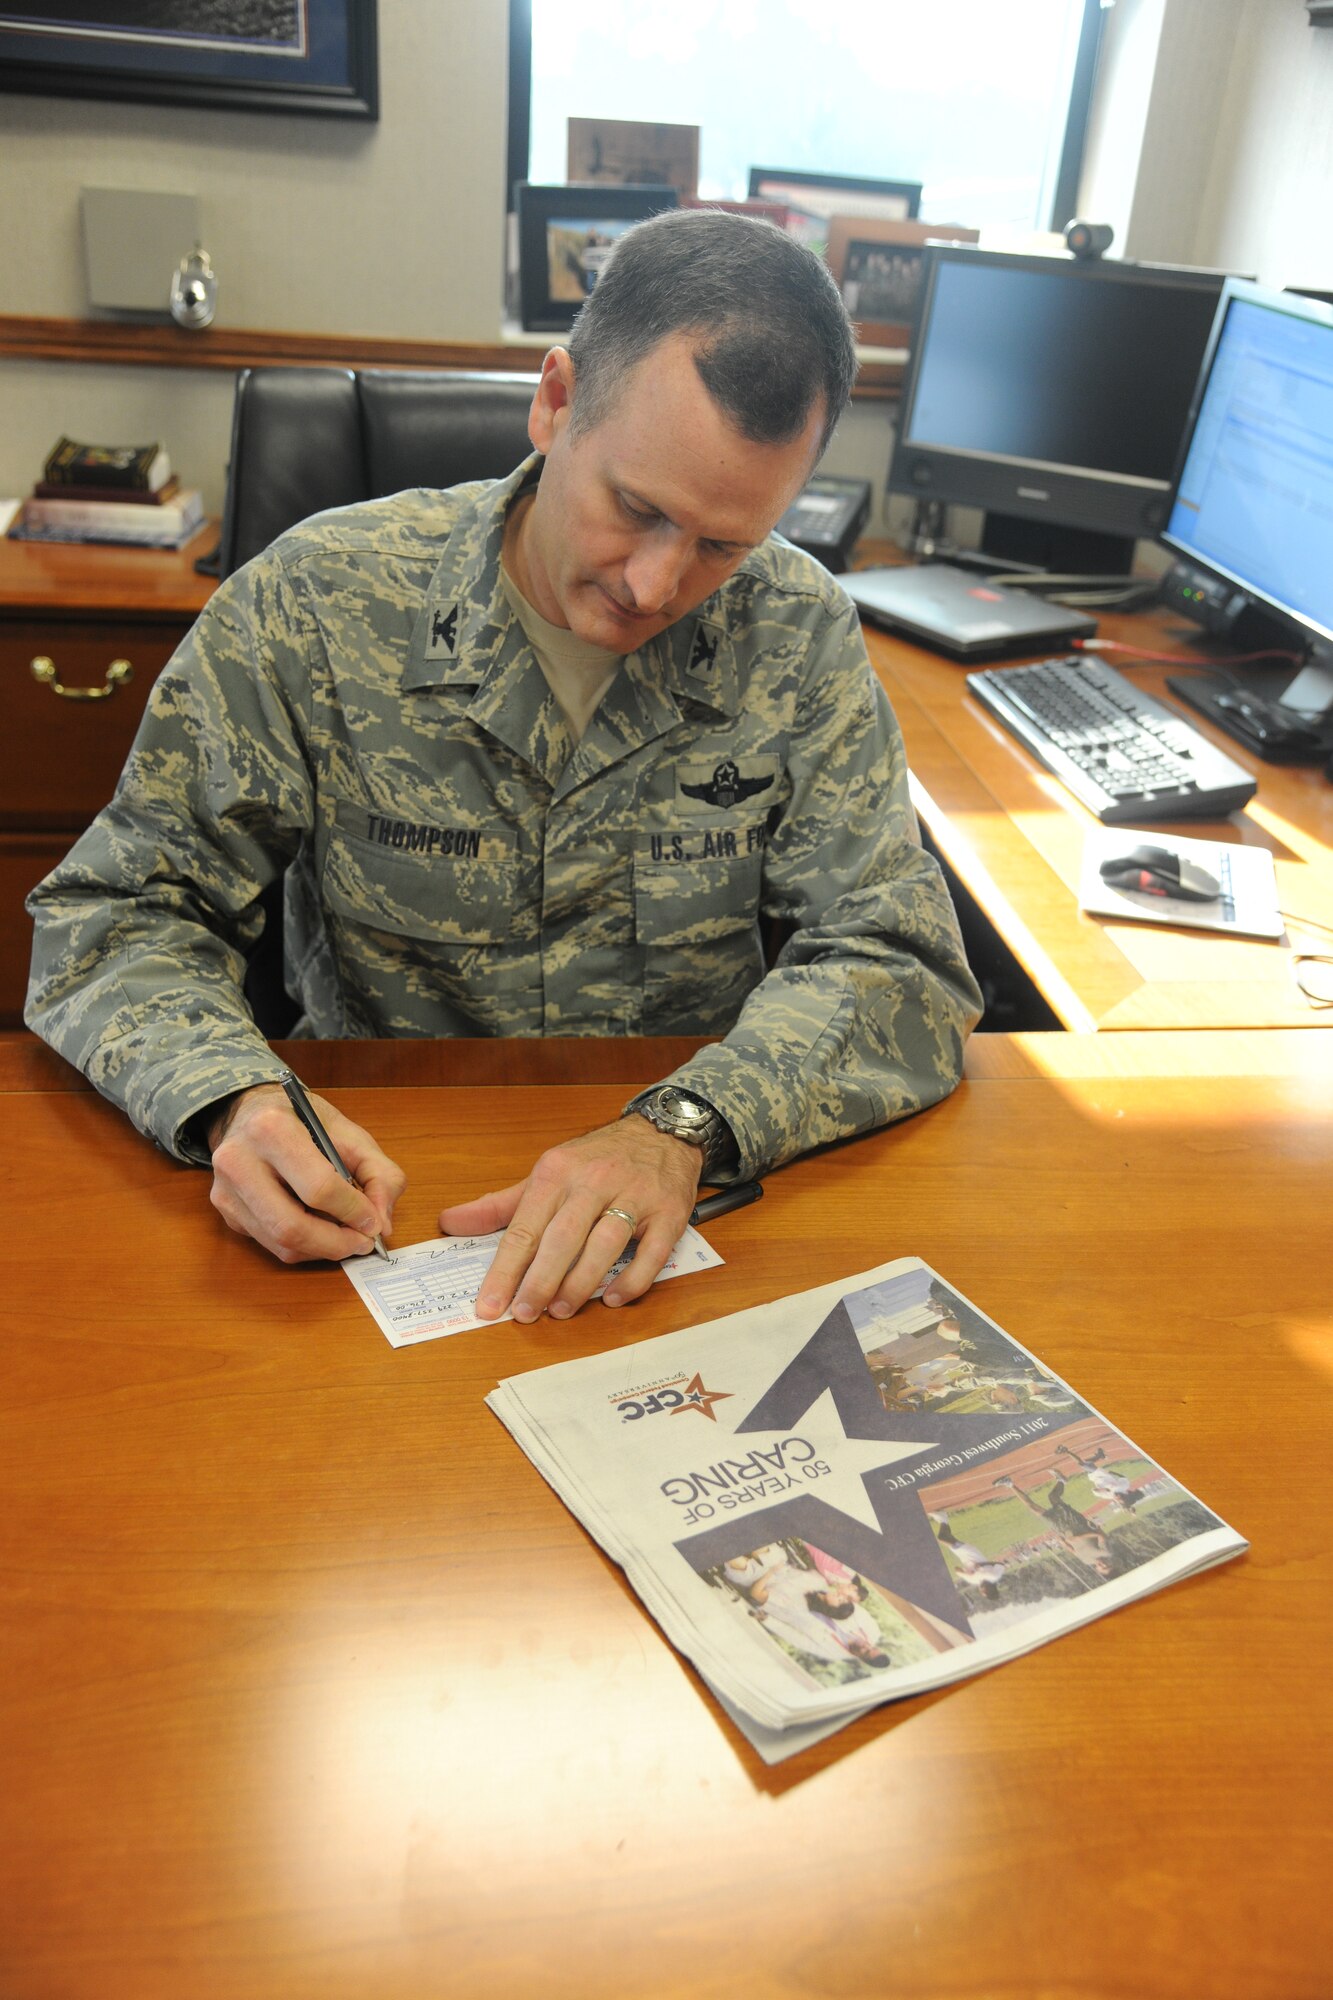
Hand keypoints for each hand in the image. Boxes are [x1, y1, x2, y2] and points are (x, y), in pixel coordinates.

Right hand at [208, 1083, 405, 1263]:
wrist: (251, 1111)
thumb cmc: (302, 1120)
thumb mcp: (350, 1134)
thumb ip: (379, 1175)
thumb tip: (381, 1224)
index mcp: (272, 1129)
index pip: (318, 1187)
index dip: (353, 1212)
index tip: (374, 1223)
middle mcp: (239, 1160)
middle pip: (292, 1226)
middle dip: (336, 1243)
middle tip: (362, 1242)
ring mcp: (227, 1188)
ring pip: (280, 1243)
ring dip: (321, 1249)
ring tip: (345, 1237)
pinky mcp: (226, 1210)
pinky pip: (270, 1243)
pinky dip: (303, 1246)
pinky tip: (319, 1230)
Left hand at [438, 1115, 702, 1322]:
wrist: (662, 1131)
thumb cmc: (598, 1159)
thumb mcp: (547, 1173)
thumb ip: (500, 1205)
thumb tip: (450, 1223)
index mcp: (557, 1171)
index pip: (524, 1228)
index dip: (505, 1271)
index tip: (488, 1305)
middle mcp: (595, 1180)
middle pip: (562, 1238)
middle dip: (540, 1281)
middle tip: (524, 1314)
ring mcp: (635, 1195)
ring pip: (605, 1244)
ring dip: (580, 1282)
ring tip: (561, 1310)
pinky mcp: (669, 1212)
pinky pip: (652, 1252)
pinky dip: (632, 1279)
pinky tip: (611, 1298)